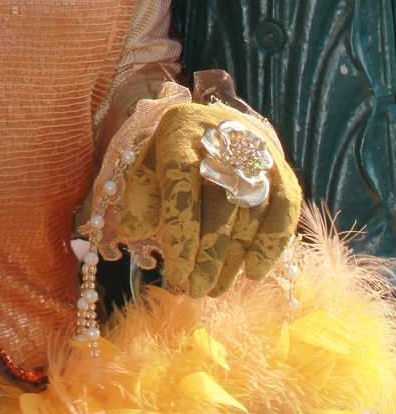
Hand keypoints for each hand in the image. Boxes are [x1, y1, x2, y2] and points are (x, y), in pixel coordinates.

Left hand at [113, 100, 301, 296]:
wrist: (217, 123)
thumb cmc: (176, 153)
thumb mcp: (149, 164)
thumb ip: (140, 196)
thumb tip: (128, 233)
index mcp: (180, 135)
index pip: (181, 184)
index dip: (180, 231)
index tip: (176, 273)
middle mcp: (222, 141)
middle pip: (219, 203)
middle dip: (208, 253)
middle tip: (197, 289)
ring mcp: (257, 155)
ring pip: (250, 213)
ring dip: (234, 258)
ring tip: (216, 289)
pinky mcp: (283, 171)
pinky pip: (285, 210)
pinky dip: (271, 244)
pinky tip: (254, 272)